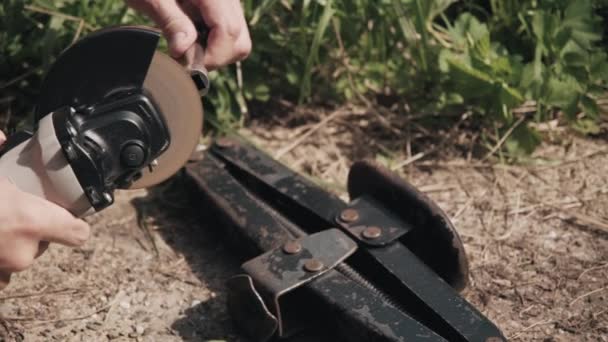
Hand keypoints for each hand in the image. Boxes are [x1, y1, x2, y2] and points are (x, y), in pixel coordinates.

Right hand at [0, 133, 89, 289]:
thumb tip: (0, 137)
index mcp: (31, 221)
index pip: (77, 232)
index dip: (75, 224)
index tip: (70, 214)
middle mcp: (22, 252)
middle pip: (43, 243)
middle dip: (30, 229)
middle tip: (11, 209)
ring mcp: (3, 268)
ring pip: (19, 257)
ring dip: (10, 244)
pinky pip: (1, 272)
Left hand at [126, 0, 251, 69]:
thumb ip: (171, 21)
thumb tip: (183, 50)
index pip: (229, 31)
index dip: (211, 56)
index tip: (187, 64)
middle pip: (240, 41)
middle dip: (216, 58)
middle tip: (187, 58)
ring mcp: (229, 1)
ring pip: (239, 40)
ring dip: (216, 52)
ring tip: (188, 46)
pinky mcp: (224, 6)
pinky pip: (231, 32)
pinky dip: (214, 43)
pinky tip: (192, 36)